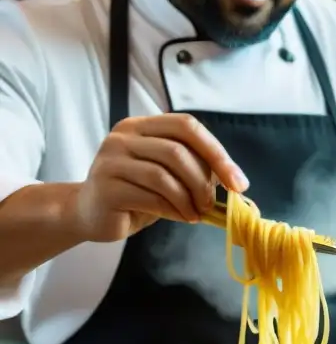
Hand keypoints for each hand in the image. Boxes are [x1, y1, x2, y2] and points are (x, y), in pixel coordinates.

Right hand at [71, 114, 248, 242]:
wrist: (90, 213)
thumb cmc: (137, 194)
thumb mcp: (168, 176)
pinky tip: (181, 217)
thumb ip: (193, 169)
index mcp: (141, 126)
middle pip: (177, 151)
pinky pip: (152, 197)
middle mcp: (123, 136)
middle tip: (211, 205)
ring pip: (164, 176)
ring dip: (189, 199)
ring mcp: (111, 160)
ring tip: (195, 214)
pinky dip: (174, 210)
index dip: (217, 153)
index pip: (187, 126)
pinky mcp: (106, 187)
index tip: (238, 182)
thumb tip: (233, 180)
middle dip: (203, 182)